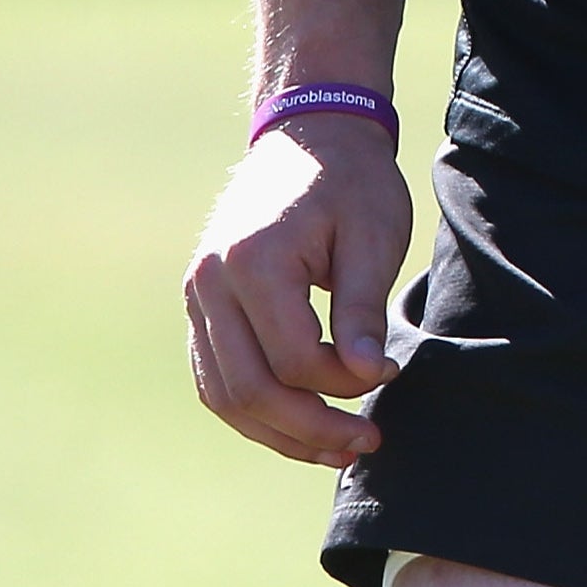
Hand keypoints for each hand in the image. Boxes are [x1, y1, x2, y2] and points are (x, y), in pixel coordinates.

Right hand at [183, 115, 410, 466]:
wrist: (309, 138)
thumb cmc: (352, 183)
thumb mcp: (375, 235)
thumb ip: (365, 307)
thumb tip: (369, 376)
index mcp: (253, 262)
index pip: (292, 358)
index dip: (343, 384)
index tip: (391, 375)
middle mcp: (210, 284)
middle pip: (249, 390)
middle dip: (310, 428)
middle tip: (366, 442)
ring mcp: (196, 298)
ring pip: (224, 397)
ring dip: (279, 433)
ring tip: (338, 449)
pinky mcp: (199, 308)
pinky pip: (216, 379)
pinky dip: (255, 412)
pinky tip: (301, 426)